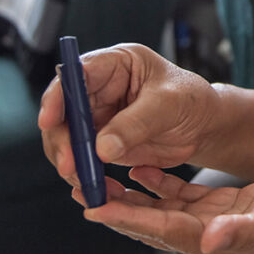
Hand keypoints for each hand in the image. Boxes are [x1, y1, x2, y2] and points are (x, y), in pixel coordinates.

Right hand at [39, 43, 215, 185]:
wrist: (204, 126)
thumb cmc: (192, 101)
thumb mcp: (169, 105)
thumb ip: (137, 123)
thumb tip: (101, 148)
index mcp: (116, 64)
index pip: (76, 74)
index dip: (58, 96)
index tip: (49, 121)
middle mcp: (99, 88)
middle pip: (62, 111)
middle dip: (61, 139)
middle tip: (70, 166)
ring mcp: (97, 115)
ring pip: (66, 138)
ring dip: (70, 161)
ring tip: (86, 182)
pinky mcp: (100, 141)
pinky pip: (81, 158)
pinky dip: (83, 174)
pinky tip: (96, 189)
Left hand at [81, 167, 253, 253]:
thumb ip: (246, 232)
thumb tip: (210, 239)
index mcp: (215, 242)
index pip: (161, 229)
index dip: (128, 218)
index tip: (95, 207)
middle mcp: (205, 235)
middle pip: (149, 222)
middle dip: (115, 206)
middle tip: (81, 188)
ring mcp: (209, 222)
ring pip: (158, 208)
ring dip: (128, 194)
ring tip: (98, 177)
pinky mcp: (217, 208)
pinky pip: (178, 196)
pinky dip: (157, 181)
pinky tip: (141, 166)